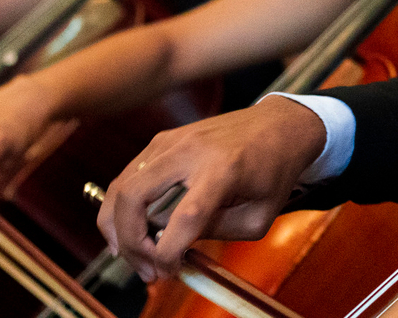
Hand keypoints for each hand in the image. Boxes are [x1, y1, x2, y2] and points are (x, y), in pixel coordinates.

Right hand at [97, 96, 324, 282]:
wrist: (280, 125)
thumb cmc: (275, 171)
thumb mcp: (259, 215)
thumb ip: (217, 233)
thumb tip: (175, 246)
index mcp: (224, 169)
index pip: (184, 217)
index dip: (168, 253)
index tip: (169, 271)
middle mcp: (192, 150)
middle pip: (134, 196)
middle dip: (130, 242)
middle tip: (145, 268)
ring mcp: (174, 141)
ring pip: (123, 185)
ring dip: (117, 227)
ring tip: (133, 254)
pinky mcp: (164, 139)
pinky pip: (129, 175)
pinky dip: (122, 205)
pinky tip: (131, 228)